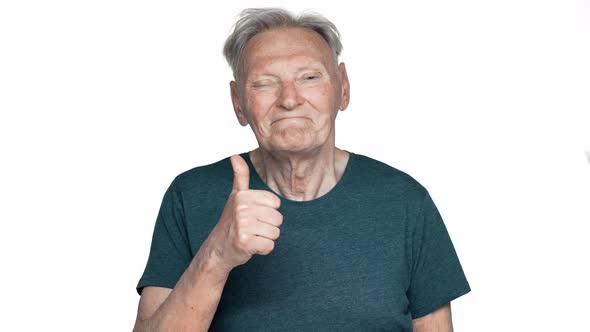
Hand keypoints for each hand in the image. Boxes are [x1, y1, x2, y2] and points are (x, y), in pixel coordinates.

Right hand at [205, 154, 282, 272]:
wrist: (217, 249)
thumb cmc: (231, 222)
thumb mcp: (235, 196)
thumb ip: (240, 176)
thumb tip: (235, 155)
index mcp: (243, 196)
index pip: (276, 203)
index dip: (268, 212)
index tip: (254, 215)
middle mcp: (241, 208)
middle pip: (278, 218)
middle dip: (268, 226)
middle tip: (252, 229)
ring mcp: (242, 225)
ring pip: (275, 233)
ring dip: (266, 238)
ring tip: (251, 236)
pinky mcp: (245, 242)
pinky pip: (269, 246)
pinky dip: (263, 250)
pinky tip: (251, 247)